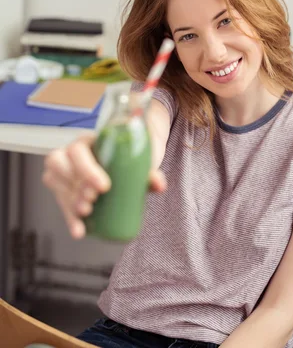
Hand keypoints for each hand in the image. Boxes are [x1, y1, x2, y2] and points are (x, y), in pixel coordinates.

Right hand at [42, 133, 165, 238]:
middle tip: (92, 201)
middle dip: (74, 185)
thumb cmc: (131, 155)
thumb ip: (150, 172)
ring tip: (86, 212)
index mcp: (89, 140)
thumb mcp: (140, 161)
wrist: (129, 159)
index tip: (104, 187)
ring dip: (68, 199)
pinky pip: (60, 201)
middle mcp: (71, 152)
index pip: (78, 150)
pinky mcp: (63, 188)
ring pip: (54, 181)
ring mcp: (64, 170)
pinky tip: (79, 231)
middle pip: (59, 163)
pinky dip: (69, 218)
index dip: (87, 169)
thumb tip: (159, 185)